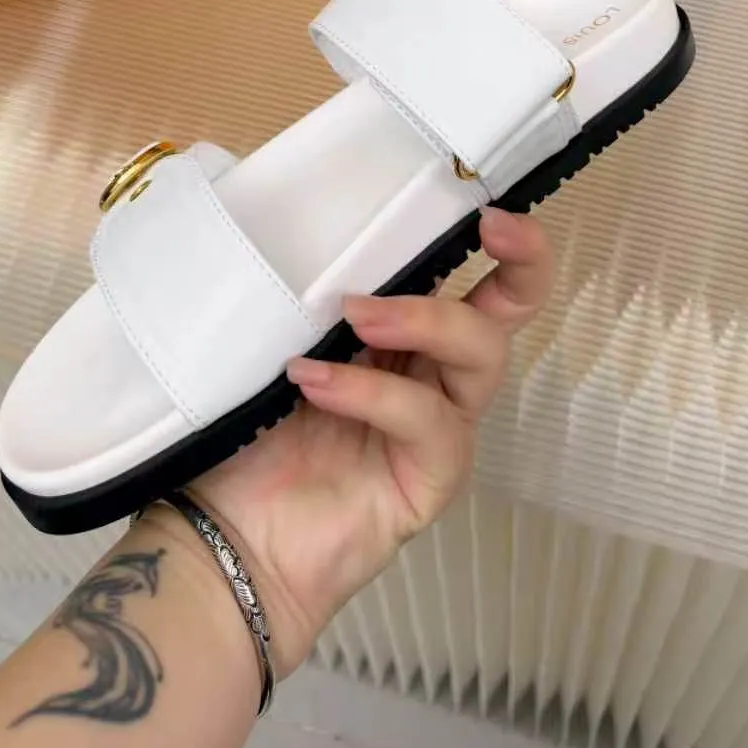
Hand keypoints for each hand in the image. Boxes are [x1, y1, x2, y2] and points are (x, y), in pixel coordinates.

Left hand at [176, 208, 552, 676]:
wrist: (227, 542)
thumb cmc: (249, 438)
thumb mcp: (279, 346)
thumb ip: (310, 298)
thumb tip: (315, 223)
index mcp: (406, 336)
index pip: (478, 279)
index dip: (508, 243)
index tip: (486, 206)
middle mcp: (435, 375)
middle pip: (511, 312)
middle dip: (520, 261)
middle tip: (486, 224)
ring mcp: (440, 429)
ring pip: (481, 357)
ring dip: (424, 319)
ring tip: (355, 315)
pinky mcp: (432, 479)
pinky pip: (427, 423)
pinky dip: (374, 394)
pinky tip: (315, 382)